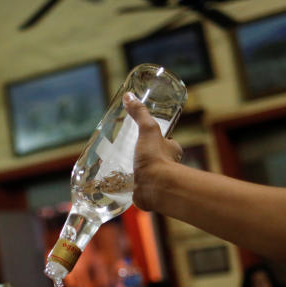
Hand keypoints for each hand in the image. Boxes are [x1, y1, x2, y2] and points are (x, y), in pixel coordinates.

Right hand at [125, 93, 182, 211]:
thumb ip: (140, 114)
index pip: (163, 140)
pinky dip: (125, 182)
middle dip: (141, 152)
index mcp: (171, 150)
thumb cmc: (156, 158)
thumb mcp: (148, 130)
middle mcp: (166, 165)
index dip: (153, 137)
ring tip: (115, 161)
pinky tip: (114, 179)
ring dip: (132, 167)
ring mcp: (155, 179)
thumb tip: (129, 96)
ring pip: (143, 170)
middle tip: (124, 147)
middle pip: (152, 155)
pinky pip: (134, 184)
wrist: (155, 188)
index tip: (141, 134)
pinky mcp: (143, 190)